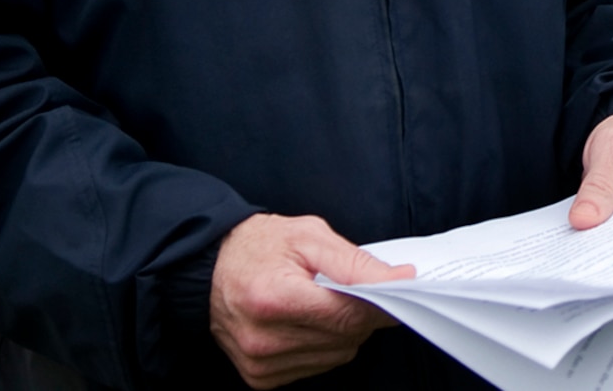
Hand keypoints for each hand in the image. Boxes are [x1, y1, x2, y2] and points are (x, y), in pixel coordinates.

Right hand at [209, 213, 414, 388]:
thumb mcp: (309, 236)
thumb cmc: (259, 246)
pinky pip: (317, 366)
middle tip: (357, 287)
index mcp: (273, 299)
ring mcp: (260, 363)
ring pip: (337, 355)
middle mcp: (263, 338)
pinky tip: (308, 320)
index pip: (347, 314)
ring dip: (343, 330)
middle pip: (345, 337)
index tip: (402, 287)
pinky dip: (324, 344)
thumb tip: (399, 278)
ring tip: (323, 301)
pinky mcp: (261, 377)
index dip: (381, 302)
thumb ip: (355, 261)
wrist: (210, 267)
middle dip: (362, 312)